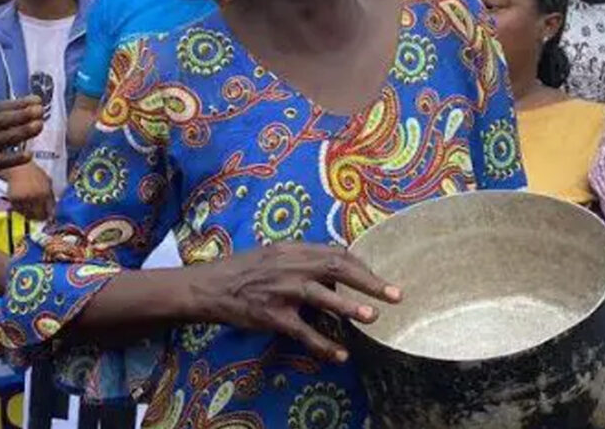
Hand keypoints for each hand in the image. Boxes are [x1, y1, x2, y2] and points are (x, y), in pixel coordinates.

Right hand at [0, 96, 43, 197]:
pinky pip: (0, 162)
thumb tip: (13, 114)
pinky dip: (15, 158)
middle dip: (22, 114)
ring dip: (22, 131)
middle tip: (40, 109)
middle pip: (2, 120)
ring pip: (3, 138)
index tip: (36, 100)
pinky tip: (30, 156)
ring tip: (39, 126)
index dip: (18, 103)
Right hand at [5, 163, 54, 220]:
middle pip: (39, 215)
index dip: (49, 216)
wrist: (19, 167)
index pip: (49, 211)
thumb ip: (51, 196)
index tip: (48, 217)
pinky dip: (20, 210)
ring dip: (30, 214)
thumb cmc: (35, 173)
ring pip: (28, 215)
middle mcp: (35, 197)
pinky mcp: (14, 200)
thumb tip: (53, 210)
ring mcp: (24, 199)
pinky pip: (18, 210)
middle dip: (40, 217)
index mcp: (45, 193)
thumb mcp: (47, 182)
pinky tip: (22, 204)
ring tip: (29, 208)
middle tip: (39, 216)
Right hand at [186, 242, 400, 362]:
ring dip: (348, 307)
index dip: (362, 266)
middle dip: (368, 281)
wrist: (210, 286)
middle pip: (335, 268)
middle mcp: (289, 266)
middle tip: (394, 294)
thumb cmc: (244, 270)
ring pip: (320, 296)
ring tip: (372, 317)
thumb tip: (336, 271)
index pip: (335, 253)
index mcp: (293, 249)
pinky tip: (340, 355)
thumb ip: (303, 260)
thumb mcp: (274, 255)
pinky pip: (302, 331)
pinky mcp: (271, 315)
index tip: (380, 279)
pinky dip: (322, 345)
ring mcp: (280, 291)